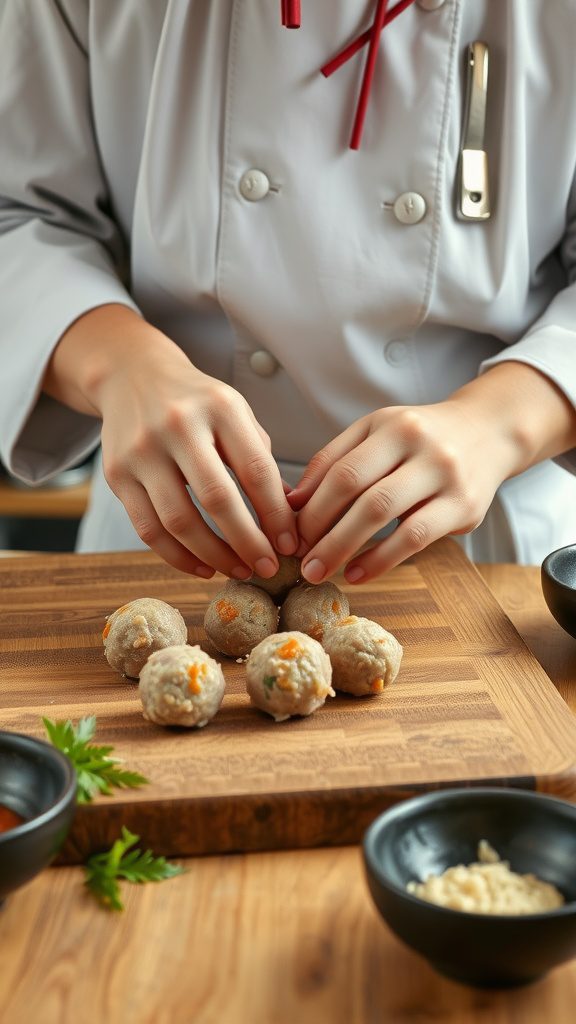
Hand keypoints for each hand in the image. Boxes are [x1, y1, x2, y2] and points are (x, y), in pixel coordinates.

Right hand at [44, 306, 297, 576]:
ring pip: (179, 520)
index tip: (290, 544)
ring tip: (238, 570)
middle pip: (217, 498)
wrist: (131, 375)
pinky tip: (202, 567)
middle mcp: (178, 425)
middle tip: (268, 568)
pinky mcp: (116, 474)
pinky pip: (148, 528)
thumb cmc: (197, 403)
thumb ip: (260, 461)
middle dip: (247, 542)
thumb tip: (288, 519)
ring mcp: (142, 450)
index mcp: (220, 407)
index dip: (275, 514)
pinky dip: (177, 556)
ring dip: (213, 556)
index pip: (255, 470)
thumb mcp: (236, 413)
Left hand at [289, 363, 575, 582]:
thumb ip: (334, 460)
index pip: (342, 470)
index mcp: (392, 426)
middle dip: (323, 532)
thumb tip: (292, 502)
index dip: (312, 506)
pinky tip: (357, 573)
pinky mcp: (465, 507)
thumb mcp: (376, 432)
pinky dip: (381, 560)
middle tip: (301, 561)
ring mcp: (446, 476)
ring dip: (347, 549)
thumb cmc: (420, 438)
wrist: (489, 432)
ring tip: (321, 571)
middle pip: (361, 493)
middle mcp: (421, 446)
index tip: (291, 533)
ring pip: (388, 516)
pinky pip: (416, 538)